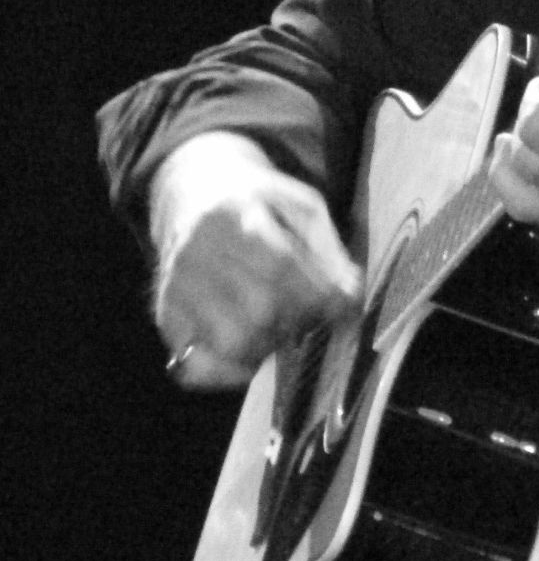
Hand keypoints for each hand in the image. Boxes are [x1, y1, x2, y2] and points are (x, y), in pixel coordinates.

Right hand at [150, 132, 361, 389]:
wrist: (191, 189)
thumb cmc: (256, 201)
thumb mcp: (299, 204)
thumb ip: (327, 248)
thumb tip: (351, 294)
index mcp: (233, 215)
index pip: (280, 266)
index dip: (319, 294)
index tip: (342, 305)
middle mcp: (197, 251)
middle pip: (259, 309)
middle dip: (298, 319)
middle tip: (310, 313)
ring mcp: (176, 286)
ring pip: (232, 342)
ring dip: (269, 345)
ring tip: (279, 327)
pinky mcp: (165, 314)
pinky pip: (194, 366)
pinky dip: (230, 371)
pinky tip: (251, 351)